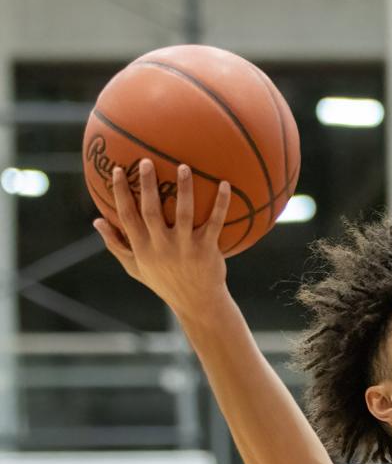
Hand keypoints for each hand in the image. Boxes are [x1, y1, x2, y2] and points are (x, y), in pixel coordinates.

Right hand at [94, 159, 232, 319]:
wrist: (197, 302)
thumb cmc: (164, 282)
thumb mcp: (135, 267)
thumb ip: (116, 244)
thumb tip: (96, 221)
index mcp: (142, 247)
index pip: (126, 215)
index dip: (120, 192)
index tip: (116, 170)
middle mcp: (161, 246)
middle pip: (151, 210)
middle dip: (147, 185)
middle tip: (146, 161)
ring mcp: (185, 247)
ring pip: (183, 213)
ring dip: (184, 189)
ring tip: (183, 167)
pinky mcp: (207, 249)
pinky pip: (215, 222)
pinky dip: (220, 204)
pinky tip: (224, 184)